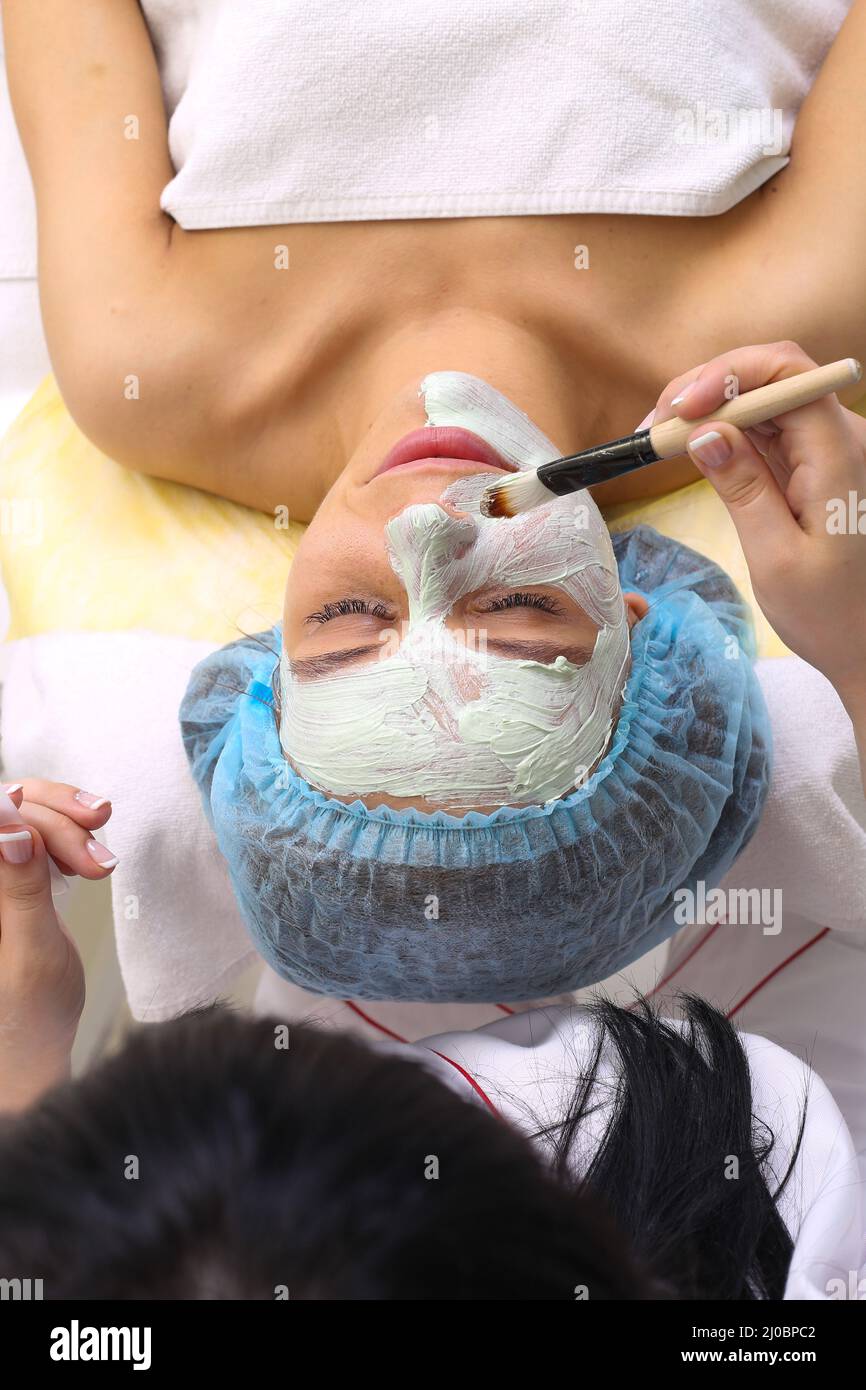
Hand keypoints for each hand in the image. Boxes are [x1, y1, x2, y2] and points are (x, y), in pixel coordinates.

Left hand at [0, 817, 83, 1111]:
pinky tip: (90, 859)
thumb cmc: (25, 1021)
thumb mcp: (30, 954)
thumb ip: (18, 886)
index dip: (26, 810)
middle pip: (6, 810)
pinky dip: (69, 837)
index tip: (79, 824)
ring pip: (23, 815)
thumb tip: (11, 824)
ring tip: (104, 861)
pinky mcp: (9, 878)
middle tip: (100, 851)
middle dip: (57, 819)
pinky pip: (35, 833)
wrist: (33, 1053)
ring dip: (69, 825)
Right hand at [649, 341, 865, 706]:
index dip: (727, 374)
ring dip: (709, 410)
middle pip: (770, 377)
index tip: (679, 410)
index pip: (786, 371)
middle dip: (707, 389)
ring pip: (763, 400)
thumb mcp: (776, 558)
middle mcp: (840, 437)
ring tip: (659, 440)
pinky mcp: (813, 465)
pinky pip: (767, 430)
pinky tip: (689, 450)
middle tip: (652, 428)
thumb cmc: (832, 614)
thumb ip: (743, 489)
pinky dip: (725, 433)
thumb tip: (704, 432)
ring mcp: (827, 449)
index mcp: (840, 453)